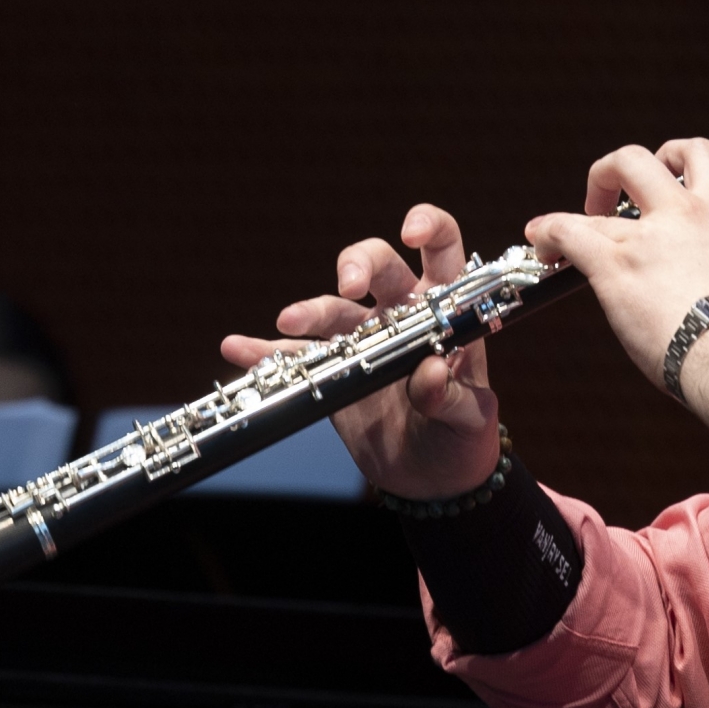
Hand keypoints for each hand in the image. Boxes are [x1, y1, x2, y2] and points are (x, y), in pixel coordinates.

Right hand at [218, 204, 500, 499]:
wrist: (430, 478)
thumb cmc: (463, 440)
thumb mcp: (470, 421)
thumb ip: (451, 398)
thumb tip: (429, 371)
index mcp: (445, 313)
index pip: (442, 252)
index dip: (431, 229)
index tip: (411, 233)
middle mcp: (402, 314)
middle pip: (377, 265)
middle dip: (358, 264)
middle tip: (347, 285)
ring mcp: (365, 338)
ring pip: (332, 307)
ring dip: (309, 309)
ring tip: (288, 322)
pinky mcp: (335, 369)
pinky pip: (296, 355)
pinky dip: (266, 351)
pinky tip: (237, 347)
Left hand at [524, 140, 708, 436]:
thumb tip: (708, 270)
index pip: (700, 154)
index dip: (673, 155)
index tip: (662, 176)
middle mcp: (680, 214)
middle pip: (634, 158)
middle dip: (613, 171)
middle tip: (609, 201)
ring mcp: (644, 238)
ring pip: (593, 209)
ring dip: (573, 220)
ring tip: (557, 237)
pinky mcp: (614, 266)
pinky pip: (567, 233)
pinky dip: (548, 234)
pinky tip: (541, 243)